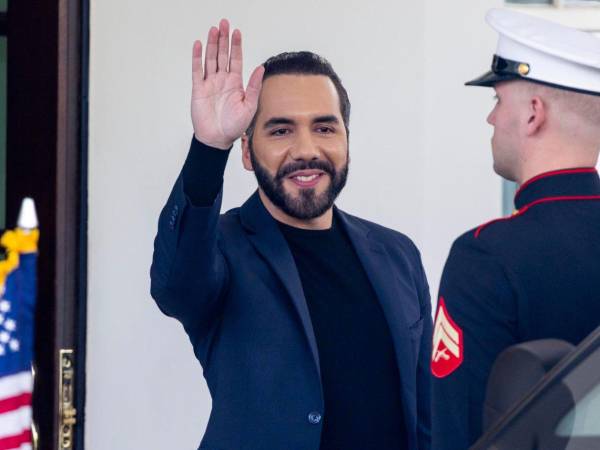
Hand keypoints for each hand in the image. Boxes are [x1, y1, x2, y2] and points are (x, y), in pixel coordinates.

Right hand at [191, 19, 264, 149]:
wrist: (218, 139)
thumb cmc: (235, 126)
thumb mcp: (249, 106)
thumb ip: (254, 87)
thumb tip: (261, 68)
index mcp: (235, 83)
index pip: (235, 59)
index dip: (236, 45)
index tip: (237, 32)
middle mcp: (222, 80)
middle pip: (222, 55)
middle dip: (224, 39)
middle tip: (224, 23)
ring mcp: (210, 83)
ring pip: (210, 59)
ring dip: (212, 44)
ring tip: (213, 29)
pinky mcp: (198, 89)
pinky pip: (197, 70)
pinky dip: (197, 58)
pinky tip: (199, 45)